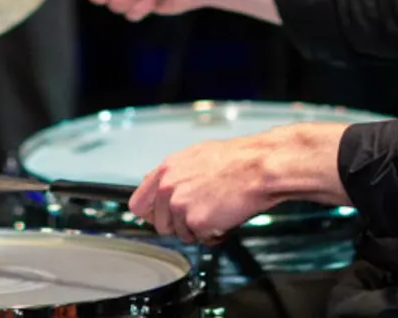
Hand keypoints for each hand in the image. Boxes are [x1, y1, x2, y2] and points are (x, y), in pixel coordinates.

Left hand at [129, 133, 278, 243]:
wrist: (258, 167)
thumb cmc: (234, 159)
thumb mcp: (193, 156)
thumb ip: (171, 173)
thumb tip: (154, 183)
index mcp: (165, 170)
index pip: (139, 205)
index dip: (152, 214)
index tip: (163, 216)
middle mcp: (168, 188)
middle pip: (160, 226)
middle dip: (179, 225)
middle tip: (201, 213)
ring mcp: (180, 206)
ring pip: (182, 235)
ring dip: (199, 230)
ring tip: (217, 210)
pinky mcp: (197, 222)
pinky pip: (201, 240)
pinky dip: (215, 235)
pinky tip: (225, 217)